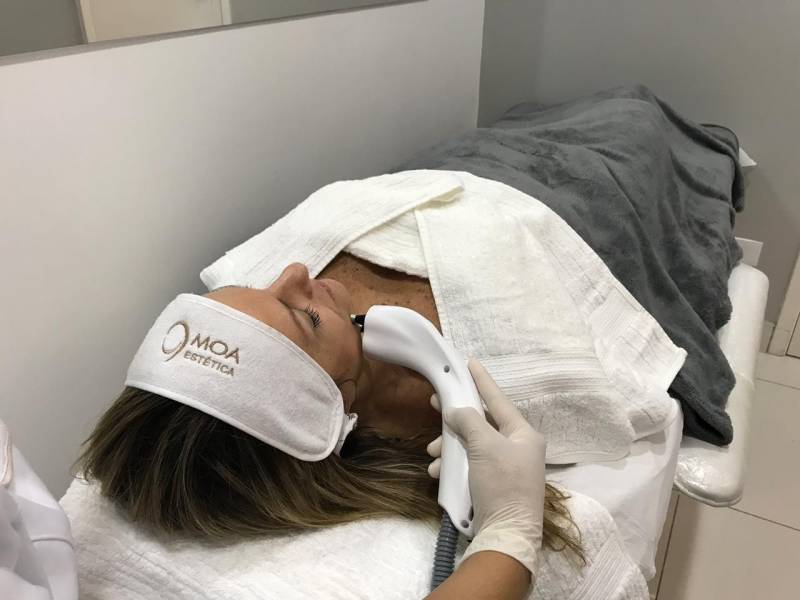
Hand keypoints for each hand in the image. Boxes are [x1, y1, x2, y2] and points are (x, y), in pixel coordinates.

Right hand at [427, 358, 545, 573]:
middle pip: (481, 423)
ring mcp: (506, 468)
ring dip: (450, 448)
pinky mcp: (493, 486)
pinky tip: (440, 473)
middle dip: (456, 421)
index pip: (498, 399)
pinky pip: (470, 466)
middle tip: (436, 405)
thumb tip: (456, 412)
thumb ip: (469, 421)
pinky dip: (454, 467)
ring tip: (434, 454)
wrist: (507, 534)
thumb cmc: (502, 483)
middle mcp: (517, 448)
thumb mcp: (485, 446)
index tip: (470, 362)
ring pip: (471, 446)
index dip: (482, 381)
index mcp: (523, 434)